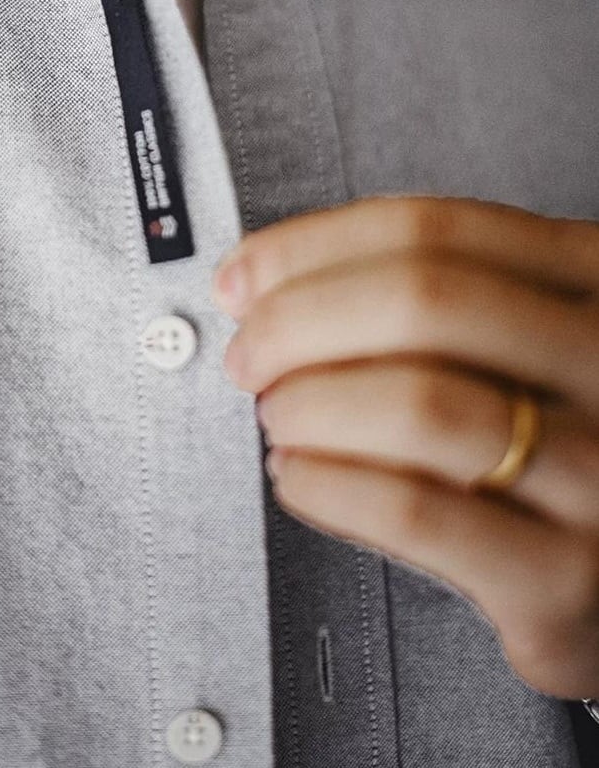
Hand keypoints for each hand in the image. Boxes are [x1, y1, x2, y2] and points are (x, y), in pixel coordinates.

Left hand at [212, 194, 598, 699]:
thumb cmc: (554, 434)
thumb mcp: (519, 338)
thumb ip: (421, 294)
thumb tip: (263, 278)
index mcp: (592, 282)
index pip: (433, 230)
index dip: (311, 247)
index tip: (243, 277)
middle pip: (423, 299)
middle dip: (298, 321)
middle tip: (249, 354)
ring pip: (418, 403)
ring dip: (309, 404)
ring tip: (278, 418)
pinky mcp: (564, 576)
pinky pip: (414, 511)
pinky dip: (327, 485)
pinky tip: (299, 476)